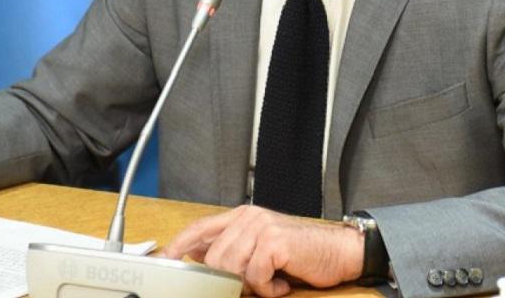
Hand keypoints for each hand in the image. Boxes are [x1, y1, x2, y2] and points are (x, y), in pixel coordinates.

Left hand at [162, 205, 363, 296]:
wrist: (339, 251)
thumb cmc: (303, 254)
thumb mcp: (262, 248)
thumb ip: (234, 250)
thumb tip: (201, 261)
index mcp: (243, 216)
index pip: (201, 228)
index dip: (180, 245)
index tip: (165, 260)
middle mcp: (250, 218)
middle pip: (214, 257)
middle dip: (227, 281)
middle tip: (252, 287)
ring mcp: (262, 228)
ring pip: (231, 268)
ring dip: (251, 286)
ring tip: (270, 283)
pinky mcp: (274, 243)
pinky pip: (254, 276)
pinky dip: (268, 289)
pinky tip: (282, 283)